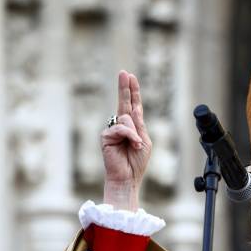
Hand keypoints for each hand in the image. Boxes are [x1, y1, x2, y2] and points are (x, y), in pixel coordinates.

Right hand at [101, 70, 151, 210]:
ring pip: (126, 118)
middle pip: (125, 103)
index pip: (134, 105)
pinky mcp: (106, 136)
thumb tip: (128, 114)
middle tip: (124, 73)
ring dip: (135, 133)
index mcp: (134, 126)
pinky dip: (129, 135)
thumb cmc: (136, 163)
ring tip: (136, 146)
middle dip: (125, 88)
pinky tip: (132, 144)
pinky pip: (121, 128)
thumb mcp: (144, 141)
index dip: (133, 91)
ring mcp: (113, 130)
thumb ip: (138, 125)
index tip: (130, 76)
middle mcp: (122, 126)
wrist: (128, 178)